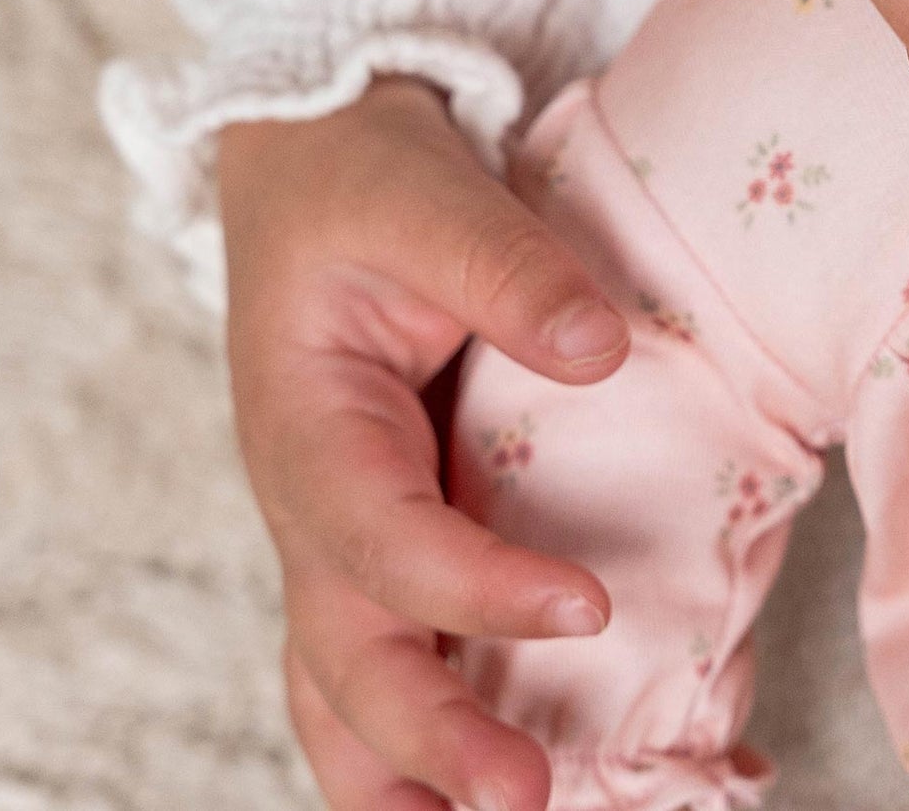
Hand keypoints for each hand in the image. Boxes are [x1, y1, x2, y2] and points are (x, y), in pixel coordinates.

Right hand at [219, 77, 630, 810]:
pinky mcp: (383, 519)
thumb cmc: (362, 177)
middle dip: (425, 737)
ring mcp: (340, 519)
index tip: (583, 606)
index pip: (378, 536)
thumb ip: (508, 268)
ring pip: (340, 674)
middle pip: (343, 647)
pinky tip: (476, 774)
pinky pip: (386, 637)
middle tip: (522, 801)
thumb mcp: (427, 193)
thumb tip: (604, 350)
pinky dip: (414, 720)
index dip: (473, 588)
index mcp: (305, 422)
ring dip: (402, 762)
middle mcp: (311, 494)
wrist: (314, 161)